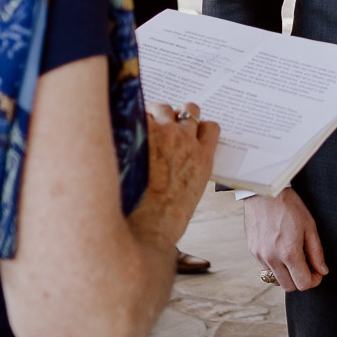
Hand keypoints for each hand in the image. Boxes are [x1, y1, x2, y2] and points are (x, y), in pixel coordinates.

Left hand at [137, 102, 219, 248]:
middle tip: (163, 124)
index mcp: (203, 159)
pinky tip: (125, 129)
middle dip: (177, 115)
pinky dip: (134, 118)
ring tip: (142, 123)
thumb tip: (174, 164)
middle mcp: (188, 141)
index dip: (198, 127)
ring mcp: (166, 134)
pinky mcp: (144, 132)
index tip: (188, 131)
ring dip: (155, 112)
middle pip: (190, 111)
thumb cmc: (164, 221)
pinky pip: (140, 113)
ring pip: (165, 107)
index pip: (210, 127)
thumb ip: (188, 172)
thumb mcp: (189, 195)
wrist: (147, 228)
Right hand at [243, 188, 327, 292]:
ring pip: (275, 280)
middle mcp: (272, 258)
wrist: (265, 191)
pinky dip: (275, 267)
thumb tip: (322, 271)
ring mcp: (260, 256)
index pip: (303, 284)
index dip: (314, 280)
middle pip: (289, 287)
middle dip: (301, 279)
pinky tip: (281, 251)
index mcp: (289, 253)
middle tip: (307, 265)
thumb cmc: (290, 205)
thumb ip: (316, 252)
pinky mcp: (253, 251)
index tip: (317, 271)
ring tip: (293, 258)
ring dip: (287, 275)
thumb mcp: (309, 226)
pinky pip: (265, 269)